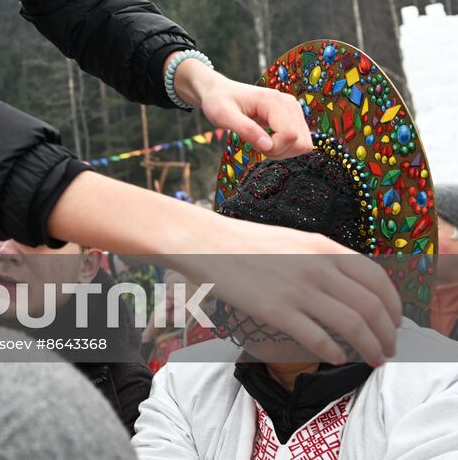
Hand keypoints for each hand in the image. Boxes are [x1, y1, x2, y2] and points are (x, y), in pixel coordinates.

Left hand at [173, 60, 309, 157]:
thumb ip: (246, 130)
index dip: (273, 148)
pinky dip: (284, 147)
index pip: (290, 135)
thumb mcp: (223, 116)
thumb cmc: (218, 102)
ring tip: (260, 141)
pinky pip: (299, 141)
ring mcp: (294, 109)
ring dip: (282, 151)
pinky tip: (267, 139)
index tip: (253, 143)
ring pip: (303, 144)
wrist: (220, 91)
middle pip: (300, 142)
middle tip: (256, 144)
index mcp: (274, 101)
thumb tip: (268, 146)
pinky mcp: (294, 116)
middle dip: (279, 152)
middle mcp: (290, 103)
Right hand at [176, 218, 402, 365]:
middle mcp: (317, 267)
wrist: (205, 243)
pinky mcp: (276, 310)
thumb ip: (325, 260)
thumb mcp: (295, 241)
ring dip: (370, 348)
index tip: (394, 322)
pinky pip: (317, 338)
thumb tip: (353, 288)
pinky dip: (334, 353)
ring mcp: (297, 289)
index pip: (377, 280)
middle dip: (387, 334)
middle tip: (389, 349)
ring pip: (352, 326)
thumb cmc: (247, 243)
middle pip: (371, 307)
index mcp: (324, 248)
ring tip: (373, 359)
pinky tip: (337, 359)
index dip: (393, 305)